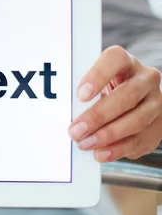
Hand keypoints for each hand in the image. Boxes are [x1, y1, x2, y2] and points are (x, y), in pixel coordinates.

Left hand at [68, 46, 161, 162]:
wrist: (128, 99)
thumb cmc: (102, 88)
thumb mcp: (92, 83)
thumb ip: (81, 92)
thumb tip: (63, 112)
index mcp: (125, 61)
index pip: (115, 60)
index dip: (98, 77)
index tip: (80, 96)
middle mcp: (145, 78)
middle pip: (127, 95)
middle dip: (98, 116)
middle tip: (76, 131)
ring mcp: (156, 101)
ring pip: (137, 120)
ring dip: (108, 136)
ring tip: (85, 144)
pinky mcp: (160, 124)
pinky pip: (141, 139)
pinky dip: (119, 149)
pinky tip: (101, 153)